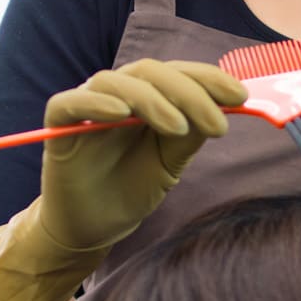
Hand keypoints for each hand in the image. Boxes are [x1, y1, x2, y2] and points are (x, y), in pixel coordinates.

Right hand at [39, 60, 246, 250]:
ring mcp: (87, 106)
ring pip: (116, 81)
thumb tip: (228, 105)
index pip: (177, 73)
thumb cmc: (132, 188)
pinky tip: (121, 112)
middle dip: (189, 93)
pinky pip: (71, 102)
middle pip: (150, 72)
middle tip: (217, 124)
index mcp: (147, 96)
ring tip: (177, 127)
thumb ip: (192, 132)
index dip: (208, 78)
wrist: (94, 227)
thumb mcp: (171, 160)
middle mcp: (117, 93)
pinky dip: (96, 102)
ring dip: (151, 98)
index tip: (241, 96)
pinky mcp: (59, 125)